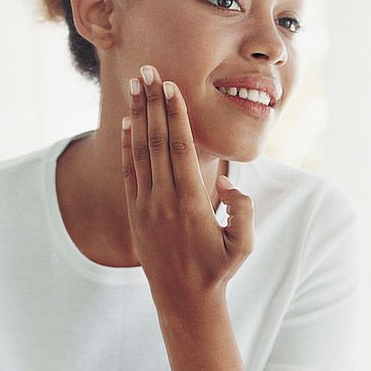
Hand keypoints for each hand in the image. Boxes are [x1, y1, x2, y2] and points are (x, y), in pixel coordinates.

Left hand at [123, 66, 253, 306]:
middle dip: (152, 103)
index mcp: (191, 203)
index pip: (180, 149)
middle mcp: (164, 199)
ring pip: (140, 151)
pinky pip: (129, 171)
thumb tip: (230, 184)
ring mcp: (146, 205)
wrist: (183, 299)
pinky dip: (127, 145)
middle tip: (148, 70)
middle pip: (156, 141)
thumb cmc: (219, 270)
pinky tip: (127, 122)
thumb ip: (244, 213)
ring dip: (137, 115)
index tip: (170, 87)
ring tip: (135, 85)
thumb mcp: (243, 246)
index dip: (175, 116)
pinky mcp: (136, 212)